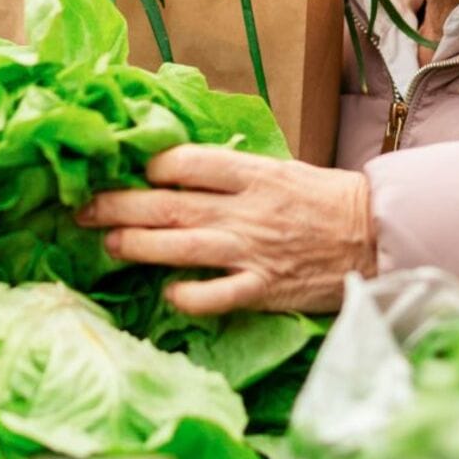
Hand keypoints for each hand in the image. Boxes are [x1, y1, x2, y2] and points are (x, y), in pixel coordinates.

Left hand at [76, 145, 377, 314]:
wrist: (376, 235)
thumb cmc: (326, 199)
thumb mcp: (279, 168)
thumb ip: (232, 171)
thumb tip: (178, 167)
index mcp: (252, 173)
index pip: (184, 163)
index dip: (146, 166)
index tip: (122, 171)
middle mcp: (246, 210)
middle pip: (168, 205)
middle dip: (117, 206)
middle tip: (82, 208)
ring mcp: (253, 250)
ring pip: (181, 248)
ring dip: (137, 246)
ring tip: (107, 244)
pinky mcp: (264, 288)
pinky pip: (215, 296)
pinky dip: (187, 295)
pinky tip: (168, 293)